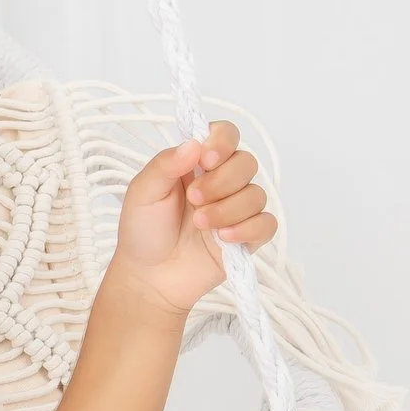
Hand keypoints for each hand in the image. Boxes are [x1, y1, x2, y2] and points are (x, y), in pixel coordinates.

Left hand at [108, 119, 275, 316]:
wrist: (149, 275)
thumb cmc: (142, 230)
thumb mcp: (142, 192)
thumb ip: (165, 164)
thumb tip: (193, 142)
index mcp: (197, 163)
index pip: (226, 135)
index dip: (222, 141)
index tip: (205, 159)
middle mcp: (222, 181)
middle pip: (246, 162)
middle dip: (221, 181)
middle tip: (194, 199)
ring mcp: (236, 208)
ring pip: (256, 194)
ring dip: (228, 209)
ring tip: (199, 224)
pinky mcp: (247, 236)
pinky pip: (266, 224)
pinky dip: (247, 229)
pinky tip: (223, 238)